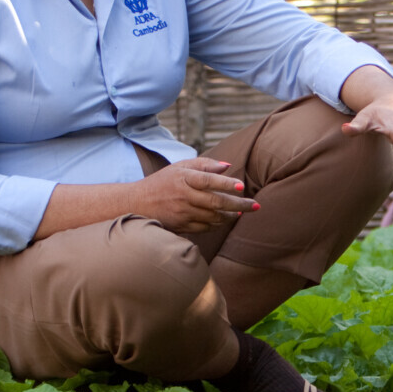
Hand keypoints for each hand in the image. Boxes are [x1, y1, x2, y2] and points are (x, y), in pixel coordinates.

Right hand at [132, 157, 256, 233]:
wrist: (137, 203)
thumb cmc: (162, 182)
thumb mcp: (179, 167)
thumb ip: (204, 164)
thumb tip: (228, 166)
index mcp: (183, 177)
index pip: (208, 180)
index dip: (225, 183)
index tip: (241, 187)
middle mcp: (183, 196)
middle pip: (215, 201)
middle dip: (239, 205)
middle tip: (255, 206)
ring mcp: (182, 213)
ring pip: (213, 216)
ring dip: (230, 216)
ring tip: (241, 213)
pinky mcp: (181, 226)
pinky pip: (205, 227)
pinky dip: (217, 224)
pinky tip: (224, 219)